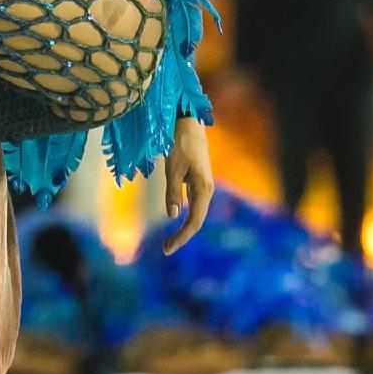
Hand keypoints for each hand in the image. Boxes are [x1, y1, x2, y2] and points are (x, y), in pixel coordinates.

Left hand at [159, 115, 214, 254]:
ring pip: (196, 213)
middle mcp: (206, 190)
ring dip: (184, 228)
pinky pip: (194, 204)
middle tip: (166, 250)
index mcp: (203, 189)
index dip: (182, 236)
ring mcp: (203, 186)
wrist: (189, 124)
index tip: (167, 249)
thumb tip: (173, 215)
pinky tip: (176, 221)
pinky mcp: (198, 182)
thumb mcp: (172, 168)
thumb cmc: (180, 144)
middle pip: (196, 220)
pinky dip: (185, 216)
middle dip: (182, 236)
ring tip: (169, 242)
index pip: (194, 221)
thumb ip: (173, 191)